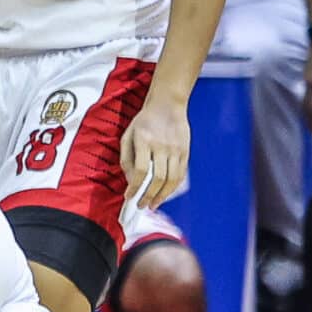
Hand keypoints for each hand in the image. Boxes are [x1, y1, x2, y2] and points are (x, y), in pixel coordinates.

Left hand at [119, 91, 190, 207]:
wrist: (168, 105)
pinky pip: (180, 175)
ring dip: (162, 196)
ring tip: (153, 204)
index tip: (129, 197)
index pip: (141, 170)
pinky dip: (173, 188)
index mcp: (144, 140)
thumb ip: (127, 158)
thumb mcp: (128, 135)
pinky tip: (165, 193)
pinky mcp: (185, 152)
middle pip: (157, 178)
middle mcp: (161, 145)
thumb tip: (131, 181)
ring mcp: (176, 149)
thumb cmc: (145, 121)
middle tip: (142, 205)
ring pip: (171, 179)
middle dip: (149, 196)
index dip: (135, 187)